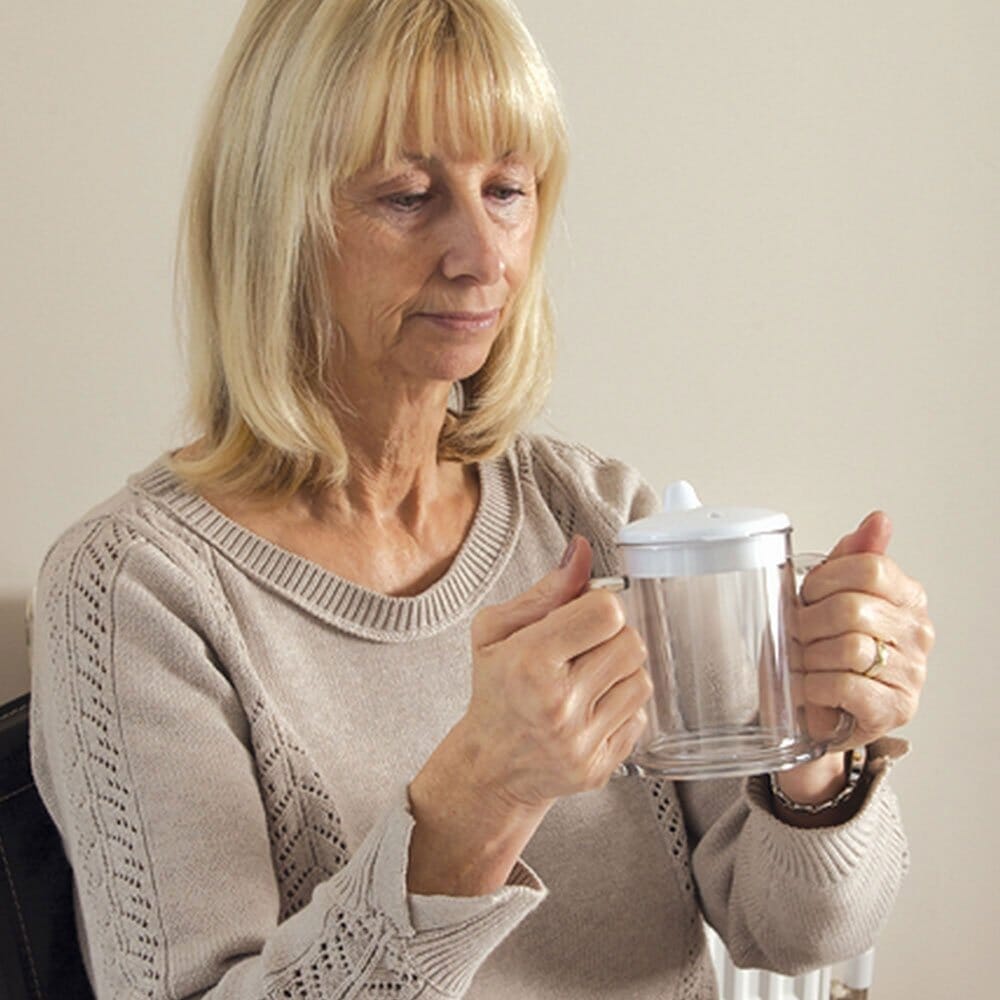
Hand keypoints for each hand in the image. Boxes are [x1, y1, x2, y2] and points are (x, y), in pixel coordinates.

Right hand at [407, 536, 650, 894]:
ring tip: (588, 680)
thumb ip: (546, 590)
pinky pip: (639, 718)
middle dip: (612, 639)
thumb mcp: (497, 631)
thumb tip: (583, 550)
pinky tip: (591, 710)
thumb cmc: (494, 690)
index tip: (583, 617)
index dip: (600, 607)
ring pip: (642, 680)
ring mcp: (580, 741)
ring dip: (621, 673)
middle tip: (584, 650)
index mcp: (529, 662)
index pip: (606, 612)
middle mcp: (558, 705)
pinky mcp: (598, 768)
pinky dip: (620, 709)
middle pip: (631, 643)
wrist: (489, 765)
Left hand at [792, 512, 933, 749]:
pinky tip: (810, 688)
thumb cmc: (823, 648)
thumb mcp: (830, 596)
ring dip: (809, 657)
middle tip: (797, 636)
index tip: (808, 596)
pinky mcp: (893, 709)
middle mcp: (917, 633)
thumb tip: (879, 520)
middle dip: (809, 623)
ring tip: (802, 663)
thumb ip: (851, 558)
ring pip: (848, 647)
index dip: (826, 580)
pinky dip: (815, 686)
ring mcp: (911, 674)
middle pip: (852, 608)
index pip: (870, 567)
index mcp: (907, 597)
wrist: (818, 709)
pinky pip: (845, 686)